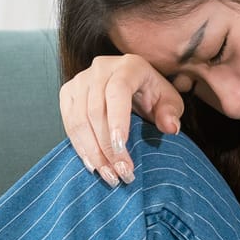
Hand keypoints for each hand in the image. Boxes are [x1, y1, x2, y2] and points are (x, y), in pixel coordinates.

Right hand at [57, 54, 186, 186]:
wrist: (131, 85)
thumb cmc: (151, 94)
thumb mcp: (169, 101)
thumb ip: (171, 112)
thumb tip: (170, 127)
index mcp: (128, 66)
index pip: (118, 91)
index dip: (117, 120)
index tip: (121, 148)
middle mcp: (100, 68)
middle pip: (95, 110)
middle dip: (106, 146)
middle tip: (120, 172)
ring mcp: (80, 79)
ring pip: (79, 119)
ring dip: (92, 151)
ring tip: (107, 174)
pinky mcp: (68, 92)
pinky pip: (69, 123)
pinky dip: (79, 146)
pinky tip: (92, 164)